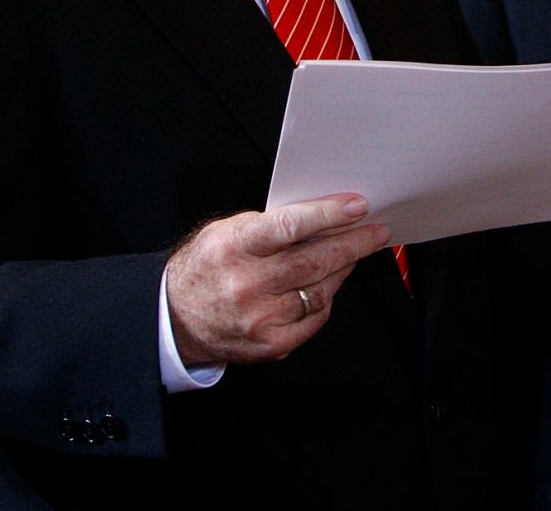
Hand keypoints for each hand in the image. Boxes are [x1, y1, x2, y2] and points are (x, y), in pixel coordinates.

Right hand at [165, 193, 388, 366]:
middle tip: (376, 231)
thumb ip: (272, 223)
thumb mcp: (227, 231)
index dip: (328, 214)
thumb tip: (324, 216)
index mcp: (234, 248)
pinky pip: (314, 318)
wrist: (174, 319)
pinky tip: (329, 284)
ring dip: (344, 269)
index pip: (290, 226)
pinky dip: (327, 299)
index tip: (357, 206)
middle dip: (353, 243)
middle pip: (314, 261)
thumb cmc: (207, 267)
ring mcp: (259, 318)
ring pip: (320, 290)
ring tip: (355, 253)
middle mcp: (247, 285)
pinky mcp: (269, 344)